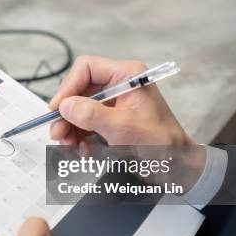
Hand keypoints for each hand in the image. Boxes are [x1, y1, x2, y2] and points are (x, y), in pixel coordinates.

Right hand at [49, 56, 194, 145]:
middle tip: (59, 133)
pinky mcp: (109, 119)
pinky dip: (79, 137)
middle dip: (67, 114)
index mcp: (127, 75)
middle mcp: (118, 85)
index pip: (86, 68)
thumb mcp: (124, 128)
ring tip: (71, 147)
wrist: (177, 167)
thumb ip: (92, 115)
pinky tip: (83, 150)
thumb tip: (66, 106)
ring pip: (78, 109)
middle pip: (78, 90)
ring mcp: (113, 103)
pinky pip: (84, 123)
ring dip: (70, 129)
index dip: (68, 87)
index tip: (58, 109)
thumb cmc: (162, 144)